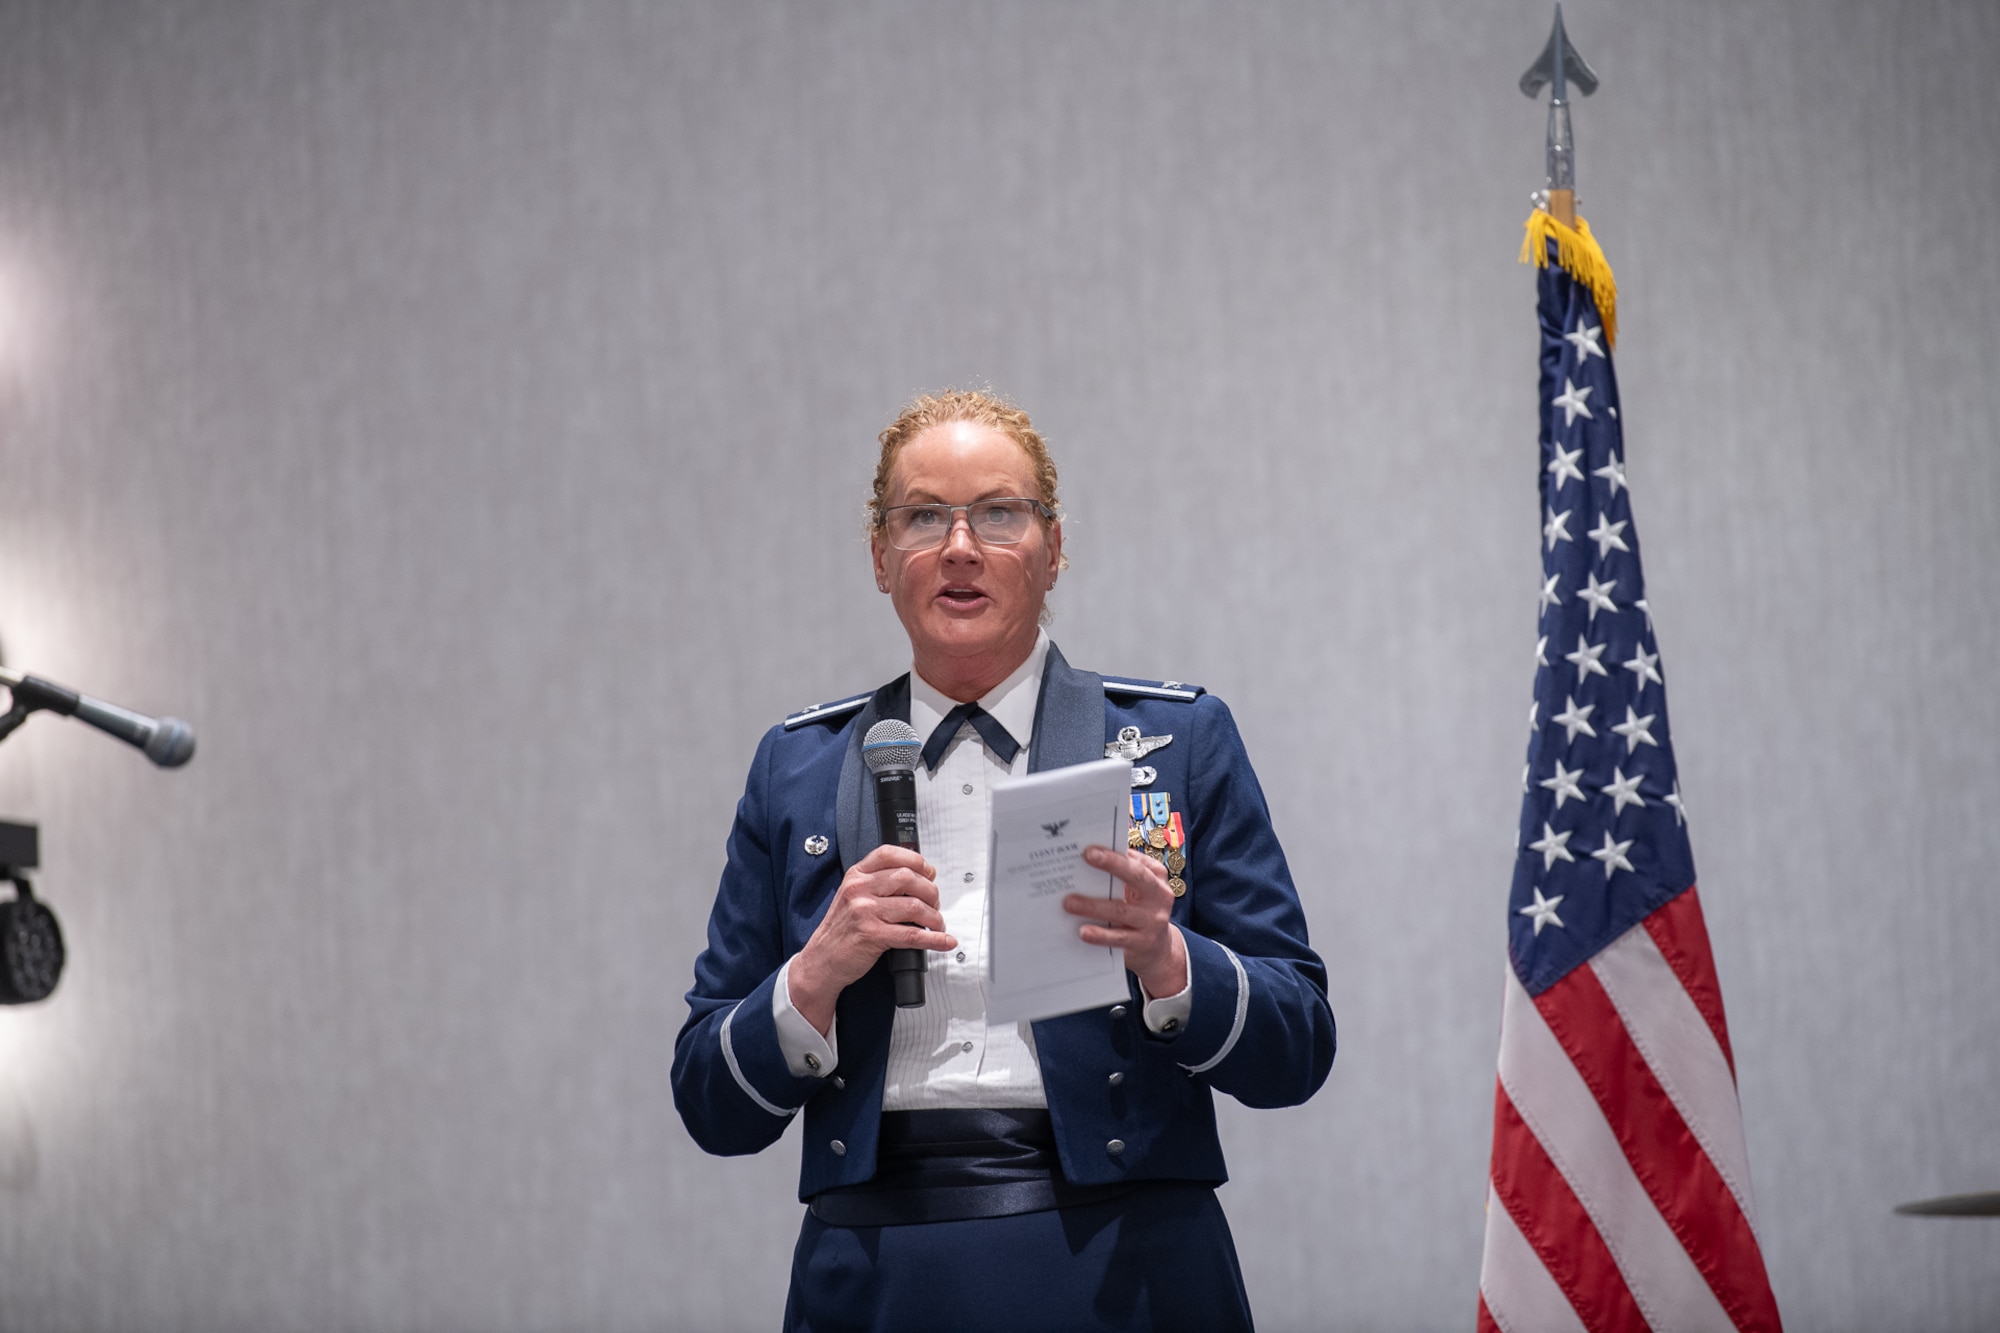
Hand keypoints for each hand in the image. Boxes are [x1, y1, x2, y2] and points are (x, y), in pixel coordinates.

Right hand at [789, 845, 955, 1034]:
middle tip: (934, 904)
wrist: (821, 959)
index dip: (916, 861)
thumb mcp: (852, 896)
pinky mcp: (872, 935)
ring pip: (914, 906)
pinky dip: (934, 939)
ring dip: (934, 918)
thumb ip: (878, 883)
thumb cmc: (840, 930)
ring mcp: (865, 912)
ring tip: (936, 925)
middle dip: (931, 892)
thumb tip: (917, 878)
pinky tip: (944, 941)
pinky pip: (912, 935)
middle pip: (909, 878)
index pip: (890, 854)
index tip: (929, 873)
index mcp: (856, 876)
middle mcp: (860, 889)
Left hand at [1066, 846, 1186, 1001]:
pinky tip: (1083, 931)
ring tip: (1069, 903)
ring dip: (1093, 906)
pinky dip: (1100, 935)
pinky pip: (1118, 938)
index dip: (1115, 854)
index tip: (1091, 848)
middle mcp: (1159, 896)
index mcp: (1156, 877)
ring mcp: (1153, 920)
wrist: (1158, 949)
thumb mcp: (1139, 889)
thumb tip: (1091, 856)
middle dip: (1112, 864)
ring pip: (1121, 910)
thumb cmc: (1140, 909)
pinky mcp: (1143, 942)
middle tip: (1087, 856)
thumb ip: (1122, 873)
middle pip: (1136, 876)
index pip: (1136, 860)